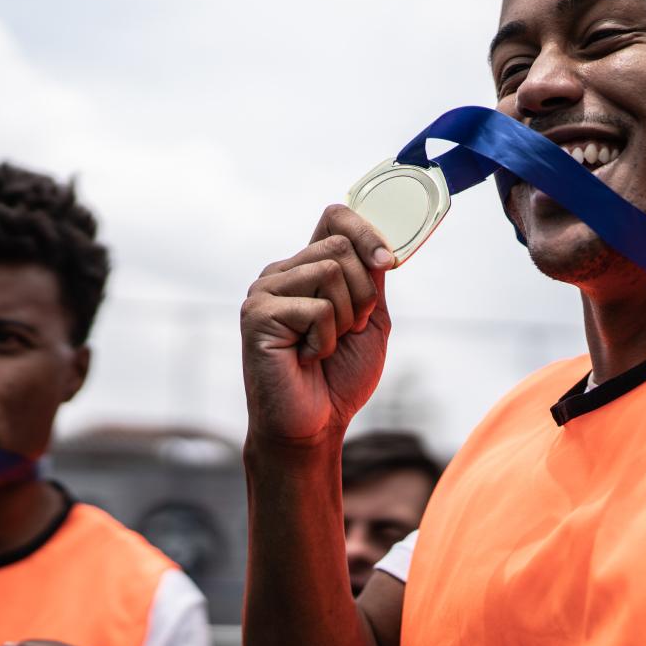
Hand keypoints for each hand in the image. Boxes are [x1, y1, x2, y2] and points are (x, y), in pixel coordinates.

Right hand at [241, 204, 393, 444]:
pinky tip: (305, 358)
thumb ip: (372, 279)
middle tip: (347, 331)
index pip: (334, 217)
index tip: (388, 261)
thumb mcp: (369, 321)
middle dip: (362, 294)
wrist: (314, 427)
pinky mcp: (257, 314)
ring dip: (344, 319)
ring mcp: (265, 291)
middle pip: (341, 246)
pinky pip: (316, 309)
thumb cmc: (339, 377)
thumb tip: (381, 243)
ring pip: (331, 272)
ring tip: (323, 346)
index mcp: (307, 268)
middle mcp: (282, 272)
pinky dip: (324, 340)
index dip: (366, 229)